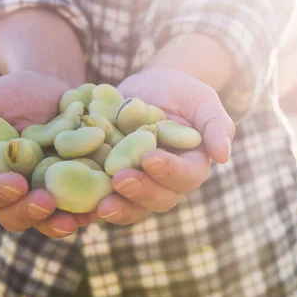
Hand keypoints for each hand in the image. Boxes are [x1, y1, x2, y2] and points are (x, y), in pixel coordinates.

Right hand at [0, 71, 88, 237]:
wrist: (55, 86)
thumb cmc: (11, 94)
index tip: (16, 183)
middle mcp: (15, 191)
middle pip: (14, 215)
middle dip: (29, 212)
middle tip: (46, 202)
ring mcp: (47, 192)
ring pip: (48, 219)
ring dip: (59, 223)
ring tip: (74, 219)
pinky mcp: (77, 188)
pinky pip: (82, 206)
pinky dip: (90, 209)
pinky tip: (100, 207)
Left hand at [87, 66, 235, 224]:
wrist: (150, 88)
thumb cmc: (182, 93)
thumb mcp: (203, 101)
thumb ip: (216, 126)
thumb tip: (223, 156)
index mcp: (190, 167)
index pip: (187, 177)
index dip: (170, 172)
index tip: (151, 158)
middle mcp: (165, 183)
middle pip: (159, 199)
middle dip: (140, 192)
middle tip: (120, 179)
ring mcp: (138, 185)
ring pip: (130, 207)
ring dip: (116, 207)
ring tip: (98, 203)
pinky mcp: (110, 182)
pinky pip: (101, 199)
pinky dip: (88, 205)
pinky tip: (73, 203)